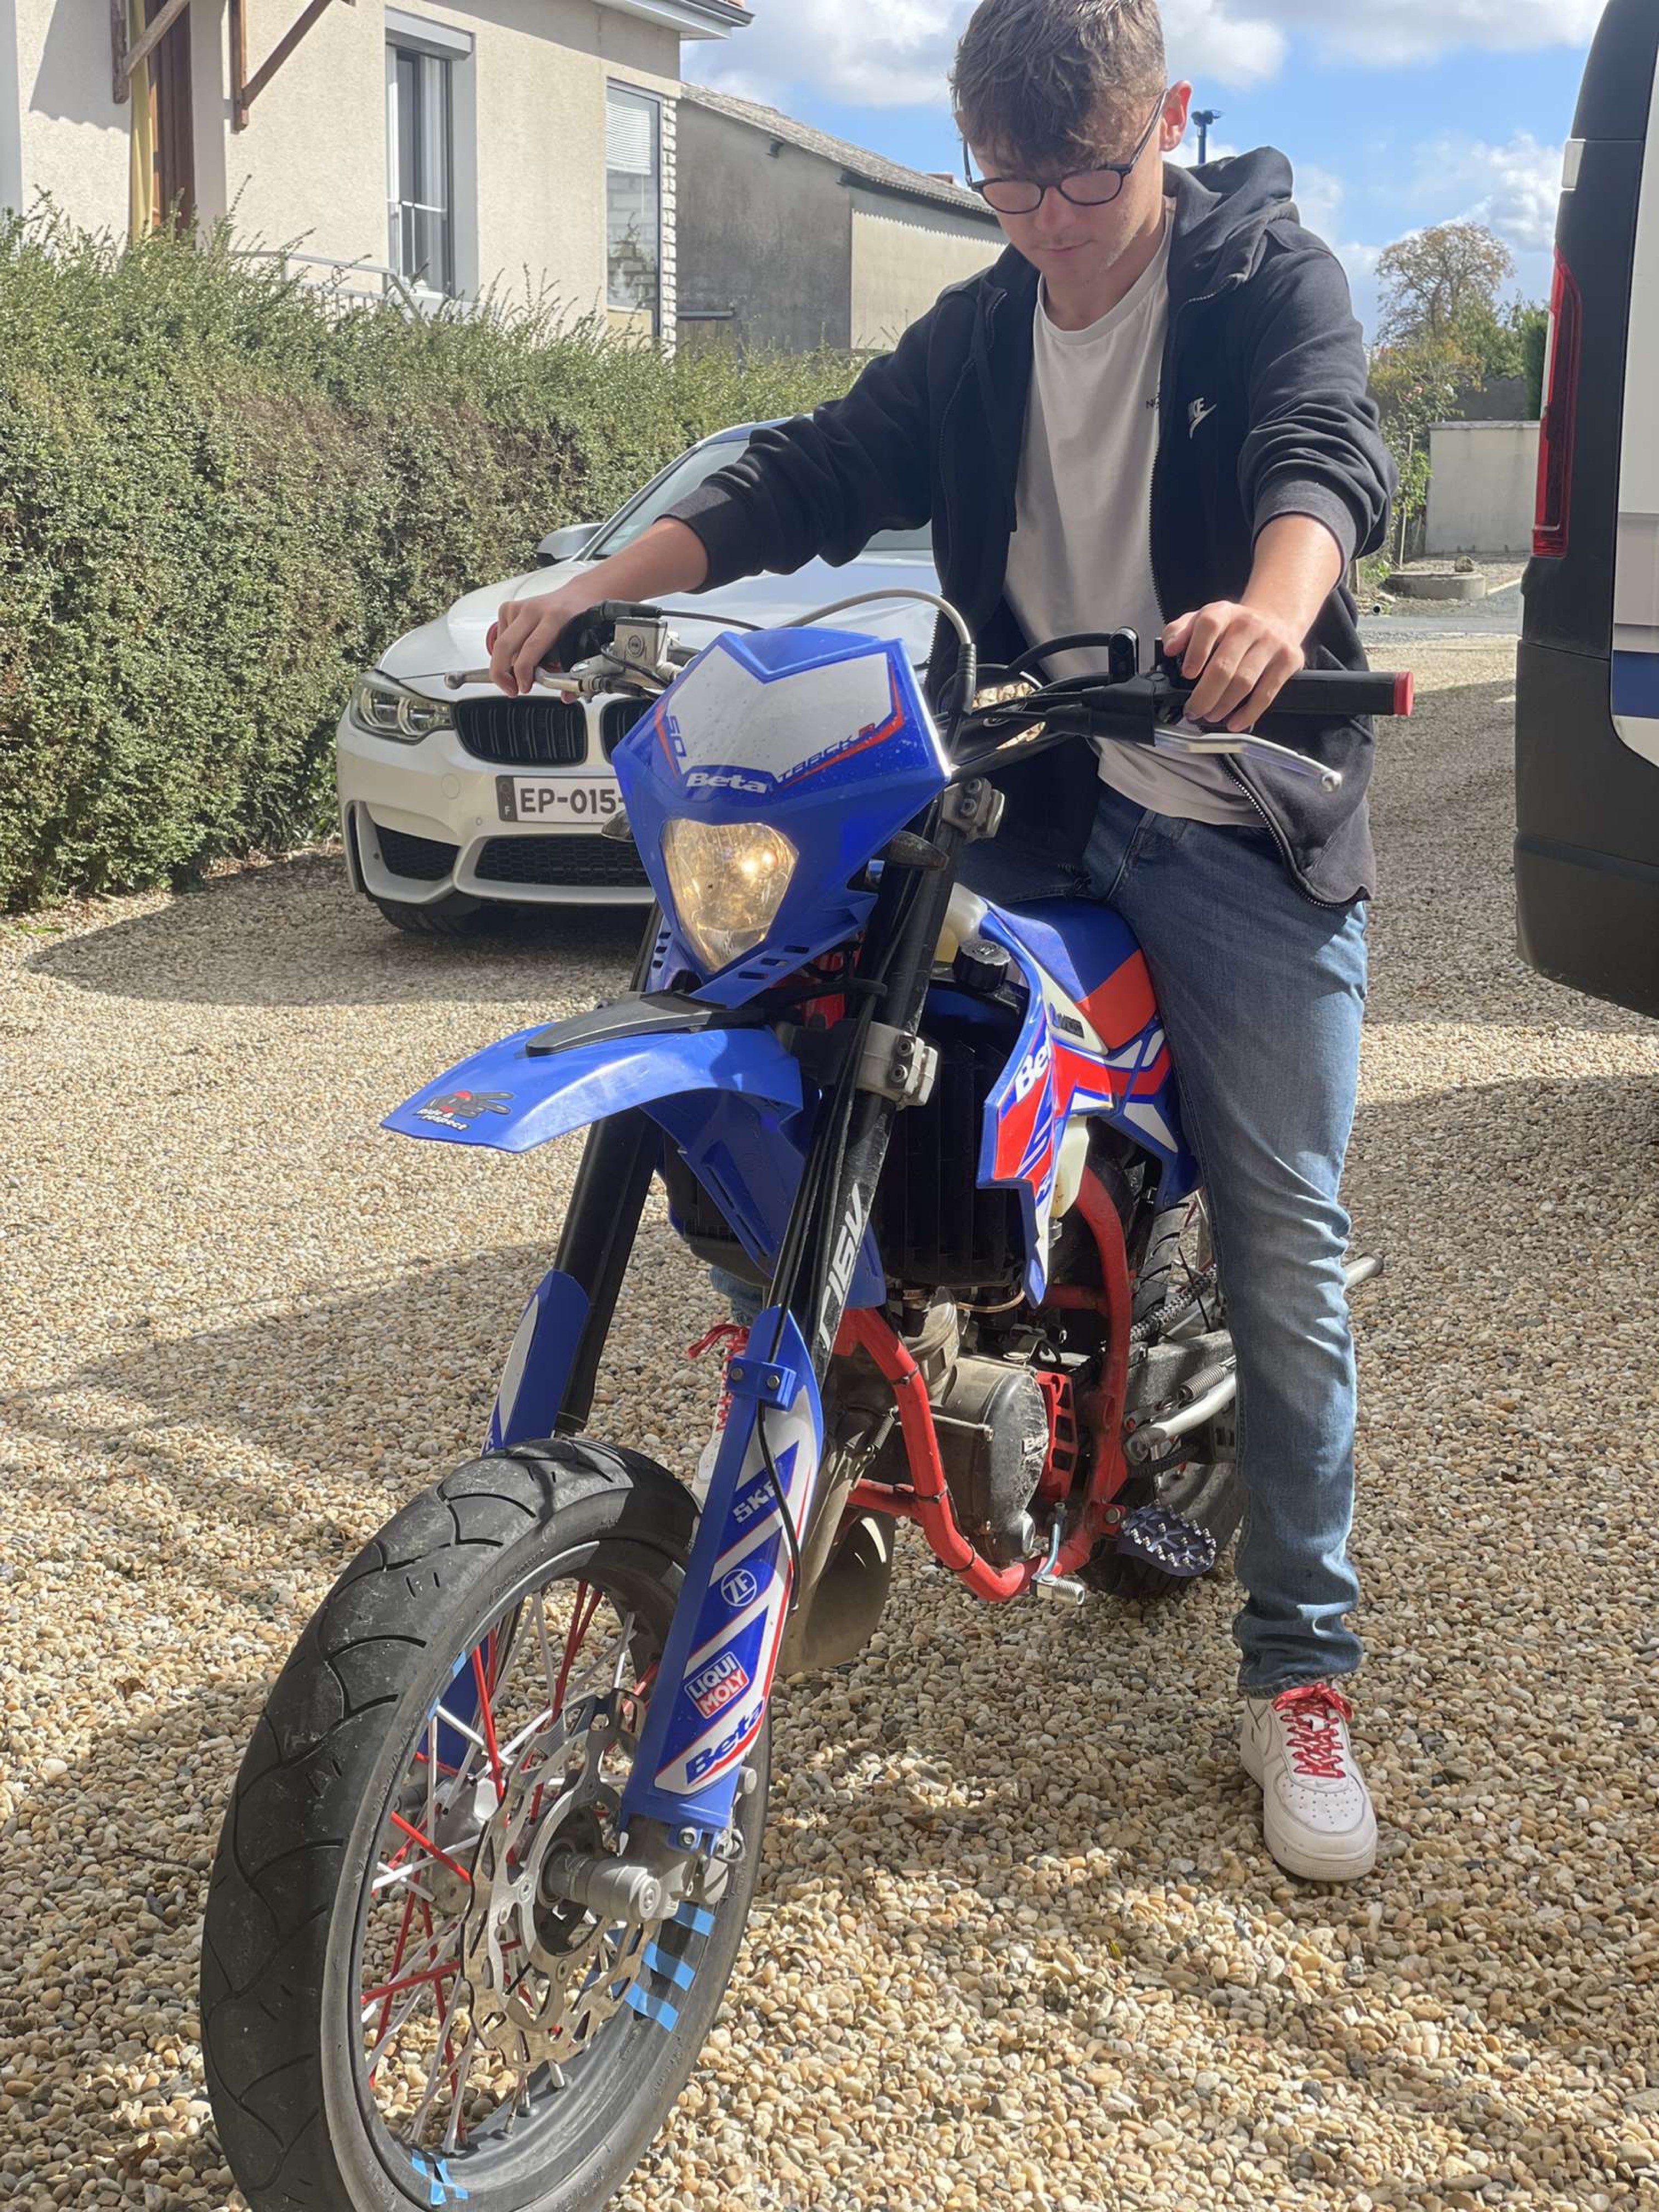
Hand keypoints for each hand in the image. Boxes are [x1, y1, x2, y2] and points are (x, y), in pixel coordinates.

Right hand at [488, 581, 606, 696]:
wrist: (578, 596)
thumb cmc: (578, 619)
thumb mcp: (581, 644)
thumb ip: (573, 672)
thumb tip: (566, 695)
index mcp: (554, 618)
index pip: (531, 648)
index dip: (523, 672)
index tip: (524, 687)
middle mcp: (534, 610)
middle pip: (505, 646)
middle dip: (501, 673)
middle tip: (511, 688)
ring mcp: (520, 607)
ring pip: (501, 645)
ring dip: (507, 664)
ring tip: (522, 672)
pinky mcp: (509, 608)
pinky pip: (500, 637)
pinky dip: (508, 651)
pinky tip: (520, 652)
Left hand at [1163, 601, 1306, 731]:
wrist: (1276, 620)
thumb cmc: (1233, 628)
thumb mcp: (1202, 619)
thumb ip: (1179, 631)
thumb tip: (1169, 648)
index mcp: (1224, 612)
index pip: (1209, 626)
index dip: (1196, 651)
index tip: (1187, 674)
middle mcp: (1249, 625)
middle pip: (1224, 666)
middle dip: (1204, 695)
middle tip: (1193, 710)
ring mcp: (1271, 642)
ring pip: (1244, 683)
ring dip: (1223, 706)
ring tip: (1210, 716)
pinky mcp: (1288, 660)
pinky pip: (1266, 694)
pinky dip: (1248, 713)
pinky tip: (1234, 722)